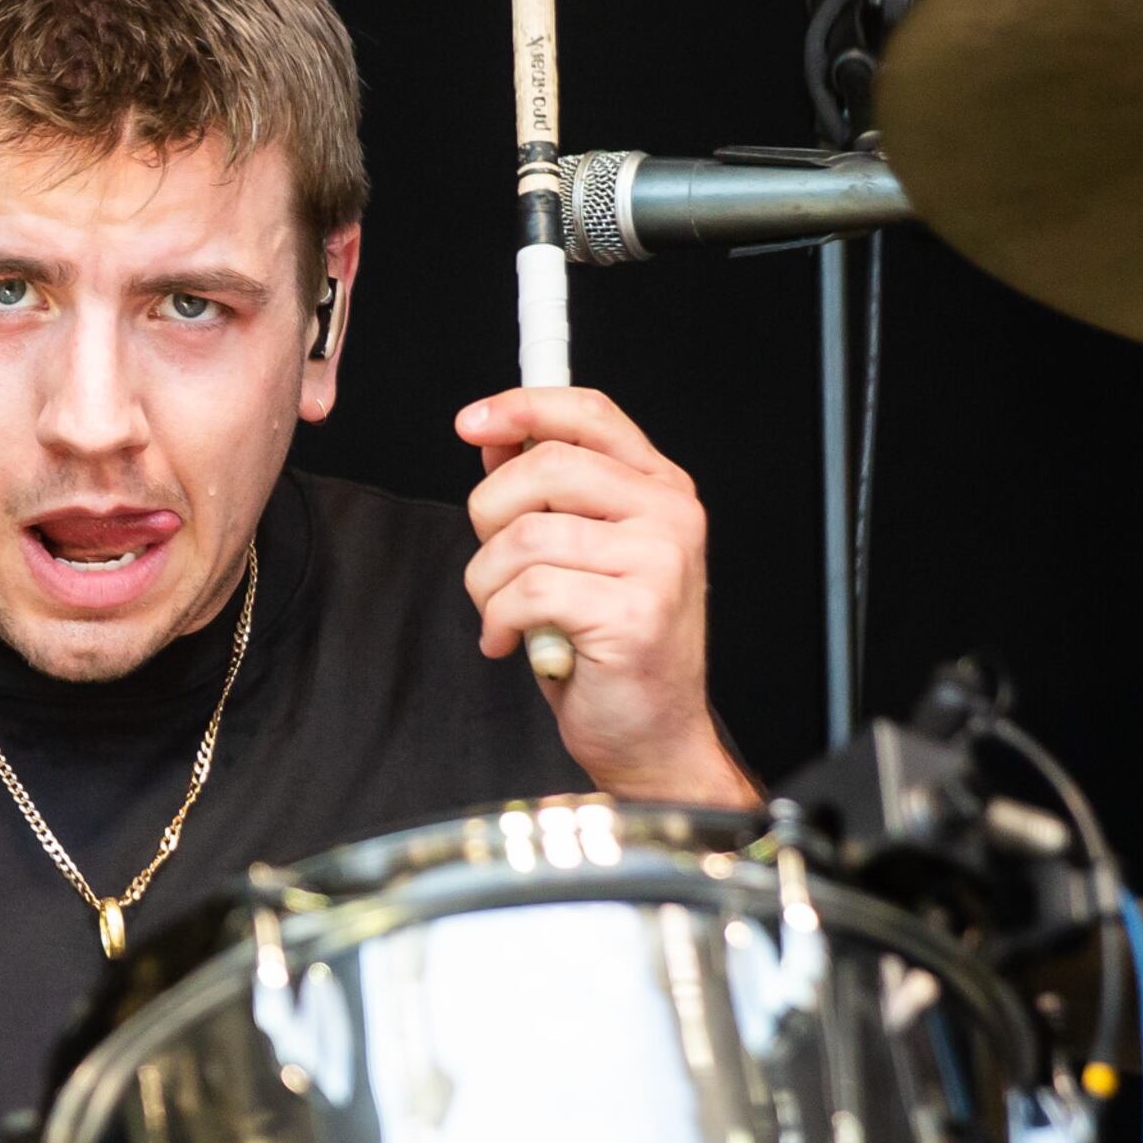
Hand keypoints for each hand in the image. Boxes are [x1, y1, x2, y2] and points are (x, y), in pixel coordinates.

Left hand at [458, 387, 756, 806]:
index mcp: (661, 490)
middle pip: (546, 466)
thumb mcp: (578, 553)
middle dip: (489, 513)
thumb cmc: (609, 647)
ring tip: (501, 613)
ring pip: (525, 535)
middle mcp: (670, 517)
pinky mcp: (632, 615)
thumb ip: (545, 492)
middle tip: (492, 562)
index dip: (522, 407)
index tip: (471, 423)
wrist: (652, 735)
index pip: (590, 413)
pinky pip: (527, 592)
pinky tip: (509, 642)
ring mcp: (657, 564)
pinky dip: (497, 620)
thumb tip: (495, 437)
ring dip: (487, 581)